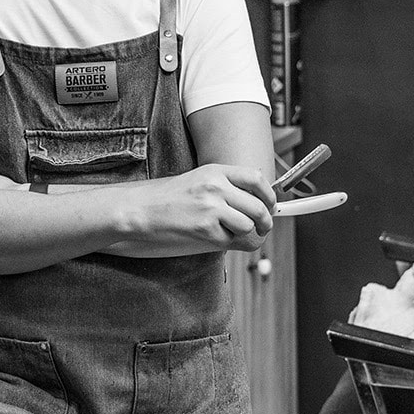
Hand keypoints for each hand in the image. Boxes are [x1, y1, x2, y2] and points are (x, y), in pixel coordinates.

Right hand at [130, 163, 275, 252]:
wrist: (142, 209)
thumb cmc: (169, 197)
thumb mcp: (200, 179)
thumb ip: (228, 186)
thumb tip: (259, 202)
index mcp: (215, 171)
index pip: (256, 178)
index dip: (269, 195)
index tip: (271, 205)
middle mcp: (216, 186)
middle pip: (258, 206)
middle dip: (265, 222)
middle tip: (261, 228)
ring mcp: (211, 207)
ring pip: (249, 226)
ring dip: (244, 233)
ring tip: (229, 231)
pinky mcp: (205, 228)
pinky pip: (231, 240)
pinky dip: (226, 242)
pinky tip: (211, 235)